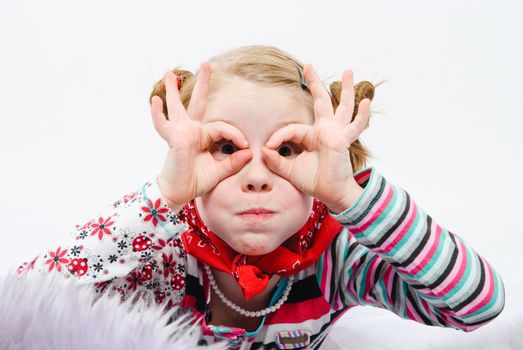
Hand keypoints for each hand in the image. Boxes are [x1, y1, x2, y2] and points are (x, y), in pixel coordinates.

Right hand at [151, 63, 251, 206]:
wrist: (179, 193)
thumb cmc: (196, 180)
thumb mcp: (220, 170)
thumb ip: (233, 161)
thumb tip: (249, 152)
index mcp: (202, 135)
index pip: (223, 127)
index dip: (236, 135)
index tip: (246, 146)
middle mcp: (191, 130)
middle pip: (198, 103)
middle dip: (202, 83)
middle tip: (206, 64)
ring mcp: (181, 132)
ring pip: (177, 107)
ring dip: (173, 90)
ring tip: (169, 73)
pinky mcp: (174, 139)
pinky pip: (163, 124)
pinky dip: (158, 113)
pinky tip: (155, 100)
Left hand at [261, 64, 369, 211]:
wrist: (331, 194)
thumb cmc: (314, 180)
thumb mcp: (290, 169)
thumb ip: (277, 160)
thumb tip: (264, 149)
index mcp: (312, 135)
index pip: (292, 128)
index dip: (278, 137)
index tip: (269, 148)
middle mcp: (325, 130)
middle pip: (321, 102)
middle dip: (315, 83)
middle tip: (308, 65)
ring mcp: (337, 133)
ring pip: (341, 107)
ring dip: (345, 89)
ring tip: (348, 71)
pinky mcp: (343, 141)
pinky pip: (354, 127)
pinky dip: (361, 115)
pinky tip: (365, 102)